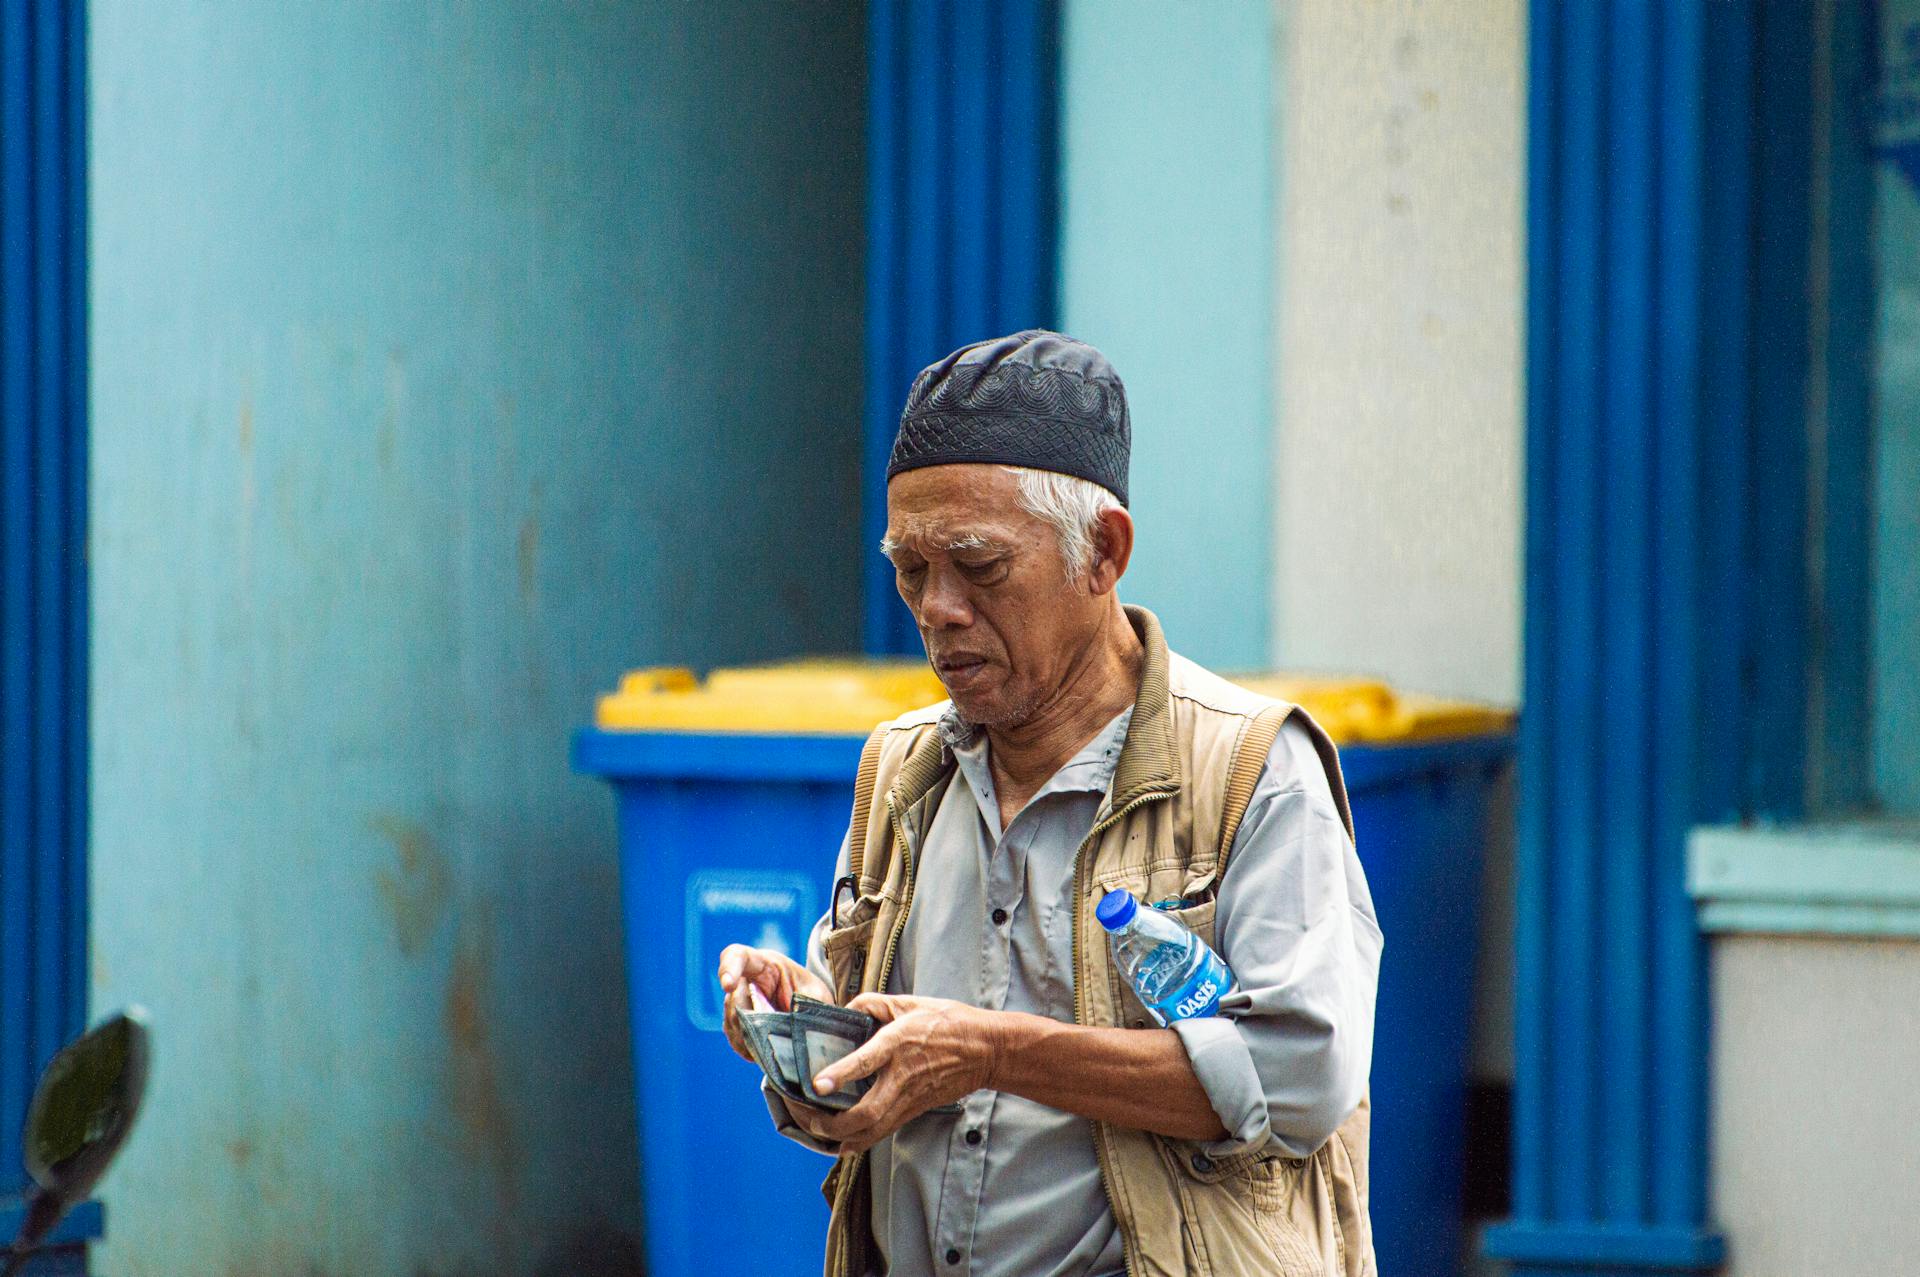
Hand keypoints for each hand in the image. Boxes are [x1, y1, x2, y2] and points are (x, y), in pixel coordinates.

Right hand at [716, 944, 830, 1063]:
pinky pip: (733, 1034)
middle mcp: (747, 980)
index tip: (728, 985)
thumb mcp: (816, 995)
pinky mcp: (738, 1021)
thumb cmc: (812, 994)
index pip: (739, 956)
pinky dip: (744, 1046)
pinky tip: (759, 1054)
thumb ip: (805, 1005)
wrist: (811, 1007)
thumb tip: (793, 1023)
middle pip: (733, 996)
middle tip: (765, 1034)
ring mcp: (740, 1000)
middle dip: (746, 1017)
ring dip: (746, 1035)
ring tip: (766, 1049)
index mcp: (766, 964)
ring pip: (731, 1018)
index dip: (729, 968)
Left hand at [810, 994, 999, 1154]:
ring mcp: (908, 1099)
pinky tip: (840, 1142)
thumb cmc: (947, 1023)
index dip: (840, 1074)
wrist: (983, 1050)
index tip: (817, 1084)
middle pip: (864, 1113)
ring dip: (839, 1136)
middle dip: (830, 1122)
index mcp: (898, 1044)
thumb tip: (847, 1009)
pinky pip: (881, 1133)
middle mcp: (901, 1077)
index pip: (866, 1062)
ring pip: (870, 1131)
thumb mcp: (910, 1002)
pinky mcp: (913, 1111)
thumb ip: (874, 1004)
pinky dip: (857, 1141)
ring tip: (814, 1129)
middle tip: (805, 1114)